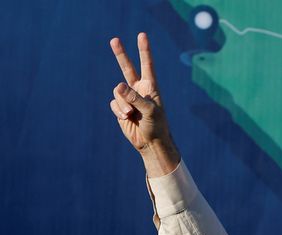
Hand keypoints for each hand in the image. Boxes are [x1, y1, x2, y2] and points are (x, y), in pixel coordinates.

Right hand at [109, 32, 179, 175]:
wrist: (150, 142)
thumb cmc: (157, 125)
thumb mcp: (150, 111)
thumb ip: (135, 98)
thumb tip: (118, 87)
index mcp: (151, 86)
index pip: (147, 64)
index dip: (144, 50)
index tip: (142, 35)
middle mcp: (139, 89)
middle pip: (127, 68)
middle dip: (121, 55)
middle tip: (114, 40)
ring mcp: (129, 98)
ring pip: (117, 92)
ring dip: (123, 104)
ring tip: (132, 114)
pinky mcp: (120, 107)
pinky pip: (114, 103)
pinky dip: (119, 111)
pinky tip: (127, 118)